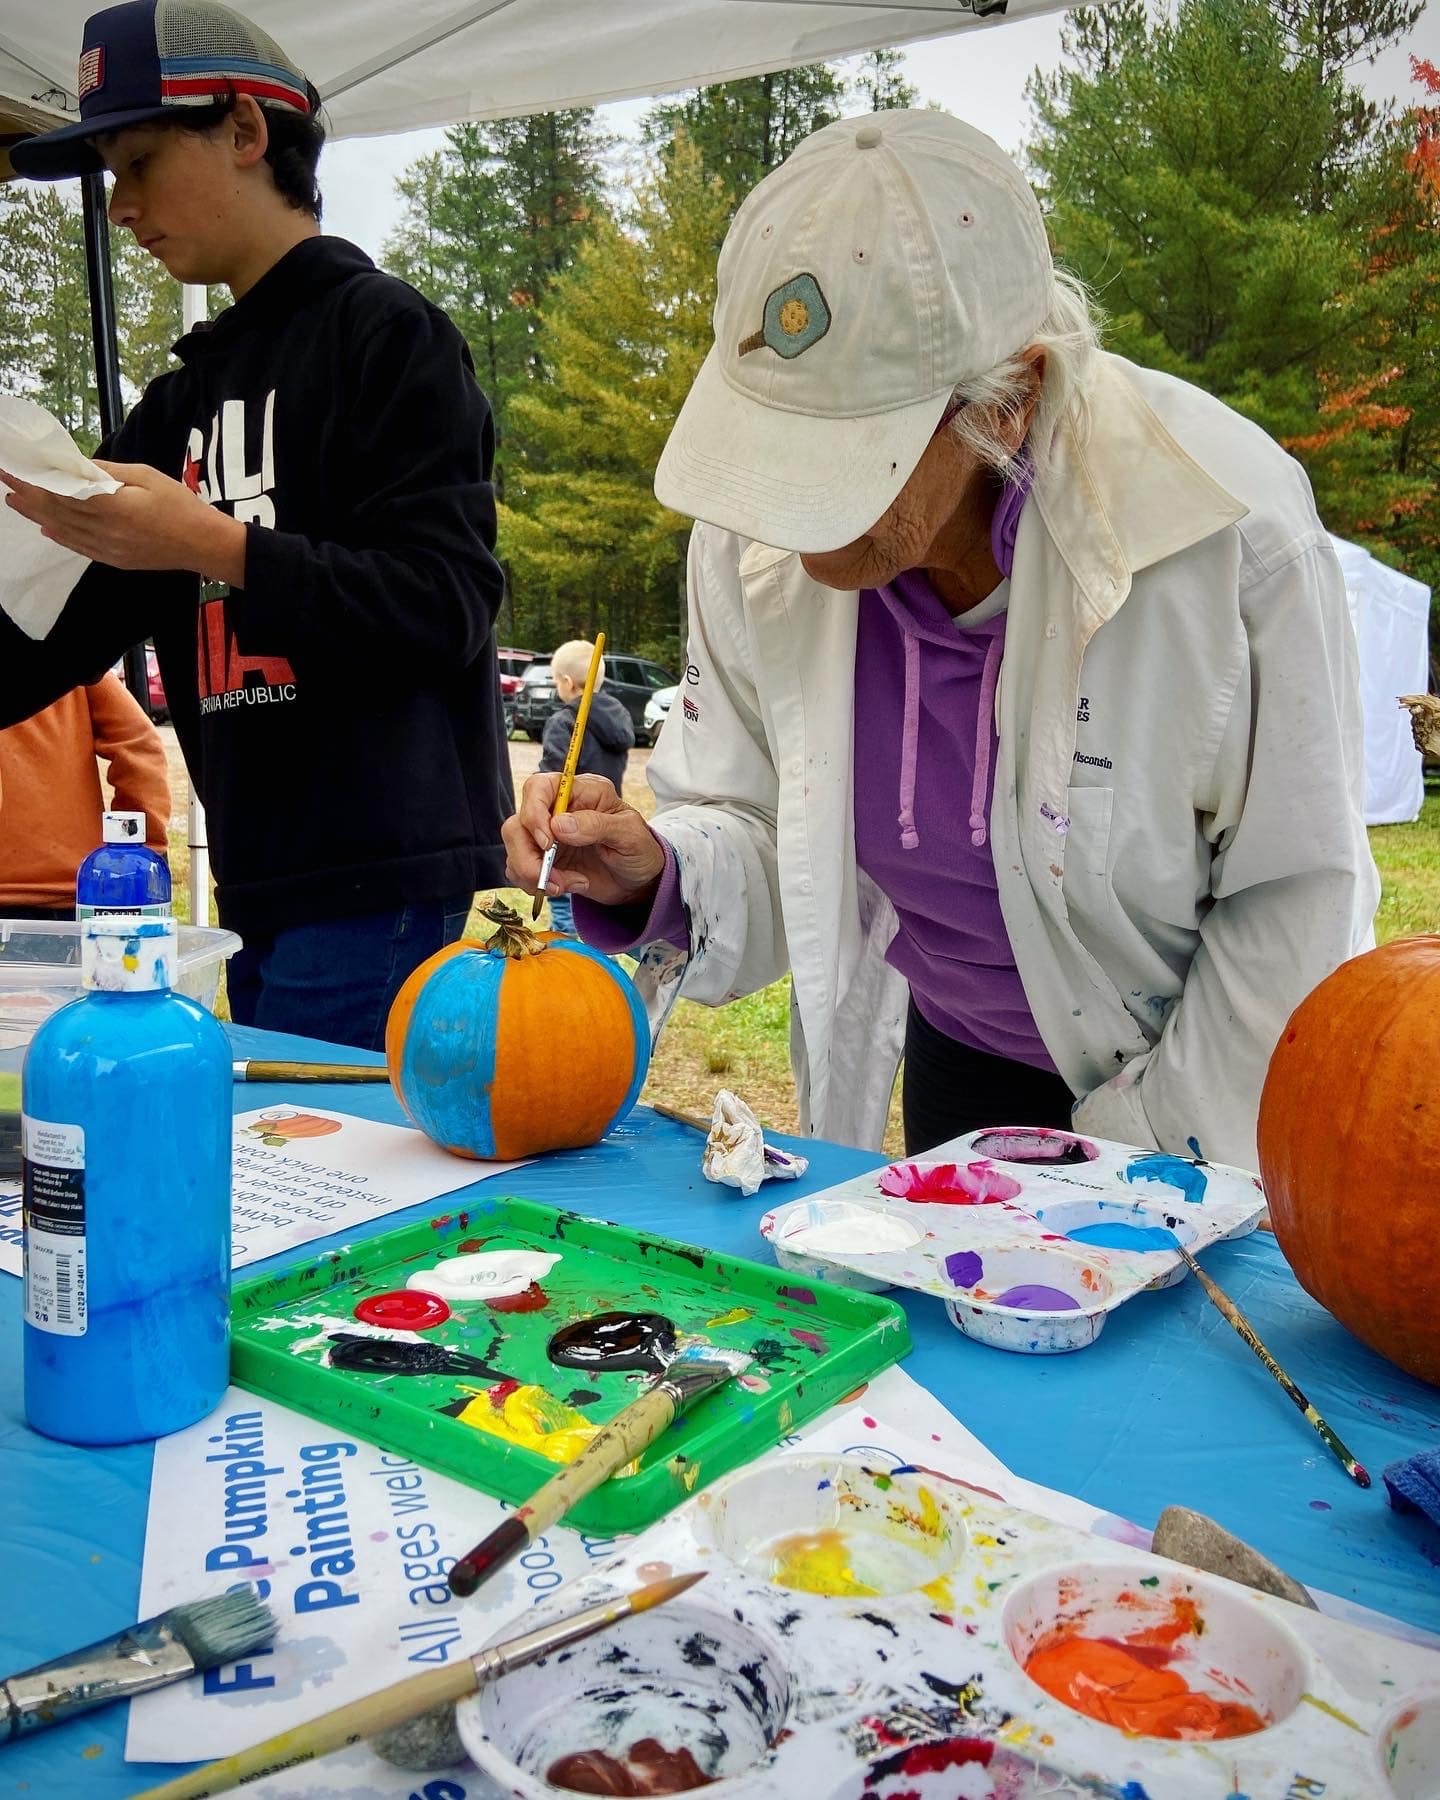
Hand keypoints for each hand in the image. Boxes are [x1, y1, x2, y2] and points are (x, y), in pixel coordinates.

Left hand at [0, 461, 245, 581]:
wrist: (204, 545)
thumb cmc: (180, 505)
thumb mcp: (146, 476)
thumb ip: (108, 473)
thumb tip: (75, 465)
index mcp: (113, 506)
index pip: (62, 491)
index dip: (36, 480)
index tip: (16, 468)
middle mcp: (105, 530)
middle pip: (57, 511)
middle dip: (28, 496)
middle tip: (7, 482)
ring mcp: (108, 549)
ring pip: (63, 530)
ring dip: (36, 515)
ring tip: (16, 502)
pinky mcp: (115, 560)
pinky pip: (80, 547)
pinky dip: (60, 536)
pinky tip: (46, 528)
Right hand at [502, 773, 666, 907]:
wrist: (640, 882)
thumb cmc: (640, 850)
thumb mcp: (629, 835)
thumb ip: (596, 825)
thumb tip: (558, 825)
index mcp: (580, 792)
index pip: (539, 788)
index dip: (533, 812)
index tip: (547, 842)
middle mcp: (557, 811)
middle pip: (518, 823)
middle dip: (527, 855)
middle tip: (548, 877)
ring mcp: (547, 837)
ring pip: (514, 849)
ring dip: (532, 873)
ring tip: (564, 886)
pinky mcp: (543, 861)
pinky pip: (520, 871)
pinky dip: (536, 884)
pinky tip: (565, 887)